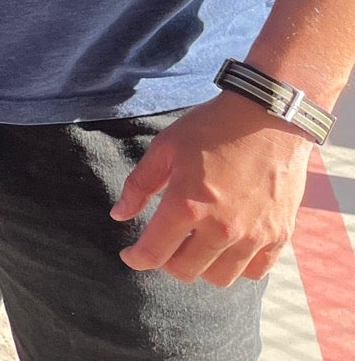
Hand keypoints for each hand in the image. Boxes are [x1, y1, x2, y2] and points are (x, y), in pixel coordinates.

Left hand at [110, 92, 313, 285]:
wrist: (268, 118)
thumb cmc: (212, 128)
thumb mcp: (165, 148)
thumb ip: (139, 185)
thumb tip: (119, 215)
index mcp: (187, 205)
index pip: (154, 253)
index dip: (137, 259)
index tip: (131, 255)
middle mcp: (221, 228)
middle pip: (185, 271)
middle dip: (166, 261)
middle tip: (164, 243)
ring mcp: (254, 236)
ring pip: (219, 278)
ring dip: (201, 266)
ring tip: (195, 243)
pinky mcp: (278, 236)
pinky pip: (255, 271)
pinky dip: (236, 266)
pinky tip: (226, 246)